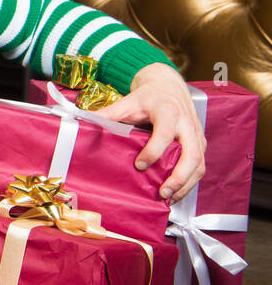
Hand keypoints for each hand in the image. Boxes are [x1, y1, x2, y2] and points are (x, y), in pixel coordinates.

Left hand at [93, 62, 204, 201]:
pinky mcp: (199, 144)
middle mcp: (187, 124)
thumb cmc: (148, 97)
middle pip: (191, 154)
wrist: (168, 86)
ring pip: (199, 163)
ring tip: (168, 198)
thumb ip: (108, 114)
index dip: (154, 150)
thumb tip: (85, 123)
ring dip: (186, 184)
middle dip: (179, 176)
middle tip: (162, 192)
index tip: (140, 165)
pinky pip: (199, 165)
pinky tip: (175, 193)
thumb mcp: (127, 102)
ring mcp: (196, 135)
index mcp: (168, 111)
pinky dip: (189, 182)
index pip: (166, 133)